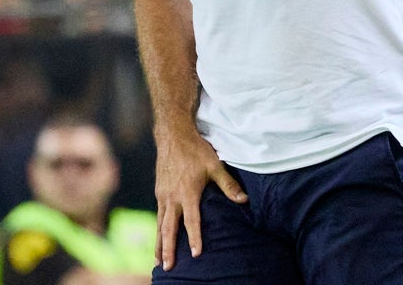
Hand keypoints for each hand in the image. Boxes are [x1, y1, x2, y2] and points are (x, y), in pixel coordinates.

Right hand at [154, 127, 246, 270]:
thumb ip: (228, 184)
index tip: (195, 254)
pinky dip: (157, 229)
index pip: (192, 221)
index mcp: (187, 192)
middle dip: (168, 249)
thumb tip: (244, 200)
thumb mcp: (215, 165)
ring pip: (160, 224)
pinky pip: (158, 214)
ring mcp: (163, 194)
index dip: (194, 238)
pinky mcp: (159, 191)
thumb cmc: (196, 149)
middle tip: (168, 267)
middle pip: (169, 228)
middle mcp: (172, 197)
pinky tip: (158, 237)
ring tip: (159, 260)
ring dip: (159, 243)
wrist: (172, 134)